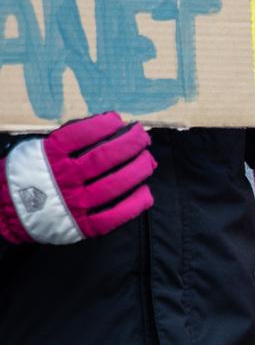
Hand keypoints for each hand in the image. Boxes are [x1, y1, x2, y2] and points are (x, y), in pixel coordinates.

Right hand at [0, 113, 154, 245]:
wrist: (6, 211)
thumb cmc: (30, 175)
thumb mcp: (38, 149)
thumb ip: (64, 140)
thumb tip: (101, 126)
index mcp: (50, 156)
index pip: (80, 135)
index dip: (102, 125)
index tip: (117, 119)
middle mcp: (64, 178)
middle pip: (104, 159)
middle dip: (130, 144)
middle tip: (143, 137)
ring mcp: (75, 203)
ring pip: (113, 185)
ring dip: (137, 171)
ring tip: (149, 160)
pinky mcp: (83, 225)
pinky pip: (112, 216)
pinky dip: (133, 205)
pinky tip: (146, 194)